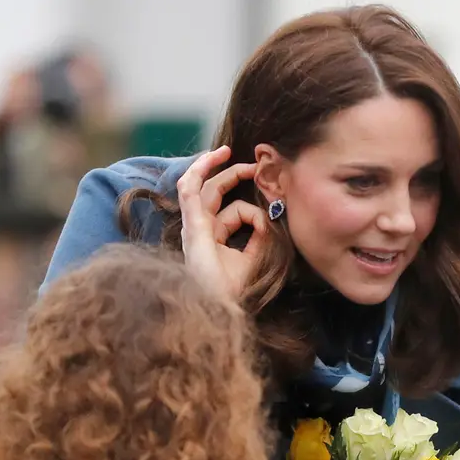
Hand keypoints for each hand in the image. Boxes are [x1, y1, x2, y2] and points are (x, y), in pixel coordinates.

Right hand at [176, 145, 269, 299]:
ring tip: (227, 152)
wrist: (220, 307)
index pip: (231, 209)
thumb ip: (261, 235)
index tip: (271, 200)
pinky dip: (198, 172)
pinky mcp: (192, 225)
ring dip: (212, 166)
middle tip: (255, 165)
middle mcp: (199, 228)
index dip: (251, 204)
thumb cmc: (235, 289)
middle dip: (232, 174)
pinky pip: (188, 190)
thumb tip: (269, 215)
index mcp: (213, 236)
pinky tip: (211, 158)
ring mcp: (193, 226)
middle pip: (213, 192)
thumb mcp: (255, 256)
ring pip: (198, 186)